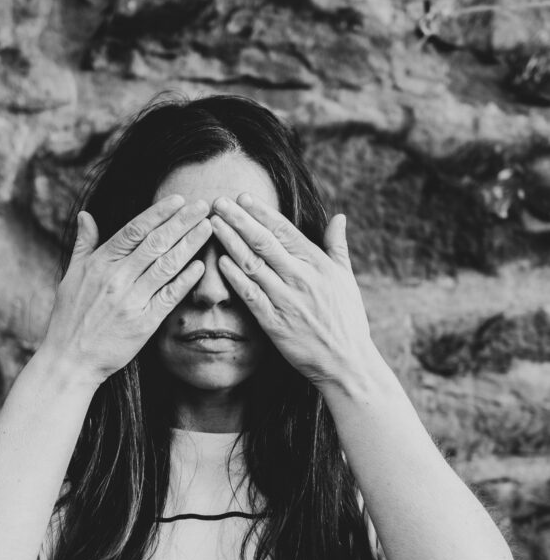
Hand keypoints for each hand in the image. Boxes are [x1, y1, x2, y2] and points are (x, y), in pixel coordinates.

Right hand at [40, 195, 210, 387]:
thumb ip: (83, 244)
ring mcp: (131, 300)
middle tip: (203, 205)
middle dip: (182, 221)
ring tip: (208, 227)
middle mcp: (117, 278)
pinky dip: (186, 279)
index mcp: (100, 263)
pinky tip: (201, 266)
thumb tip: (87, 214)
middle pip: (156, 242)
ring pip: (166, 265)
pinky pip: (169, 296)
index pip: (134, 230)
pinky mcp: (144, 323)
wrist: (70, 359)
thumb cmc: (69, 318)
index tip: (178, 200)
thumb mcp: (70, 276)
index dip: (158, 213)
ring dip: (190, 244)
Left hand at [210, 195, 374, 390]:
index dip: (262, 212)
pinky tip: (220, 262)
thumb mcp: (346, 278)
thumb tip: (339, 217)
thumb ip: (338, 246)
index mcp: (317, 264)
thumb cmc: (347, 319)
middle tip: (219, 201)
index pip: (285, 231)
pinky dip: (235, 278)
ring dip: (231, 242)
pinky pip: (250, 296)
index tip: (243, 197)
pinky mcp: (275, 323)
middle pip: (264, 242)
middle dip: (240, 219)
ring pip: (253, 264)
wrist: (345, 362)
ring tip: (214, 224)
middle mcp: (300, 278)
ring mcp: (286, 300)